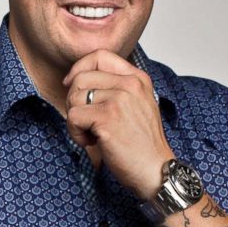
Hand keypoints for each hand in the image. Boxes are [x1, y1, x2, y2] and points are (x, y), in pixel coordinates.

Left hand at [63, 50, 174, 198]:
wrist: (156, 171)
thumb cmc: (141, 145)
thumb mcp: (135, 106)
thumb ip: (115, 88)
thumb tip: (74, 80)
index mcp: (138, 78)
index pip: (100, 55)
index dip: (79, 68)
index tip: (71, 85)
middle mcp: (130, 84)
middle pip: (80, 77)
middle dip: (73, 101)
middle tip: (85, 122)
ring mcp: (120, 99)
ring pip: (73, 97)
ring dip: (74, 120)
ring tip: (91, 135)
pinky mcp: (108, 117)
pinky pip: (73, 116)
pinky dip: (75, 133)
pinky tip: (90, 142)